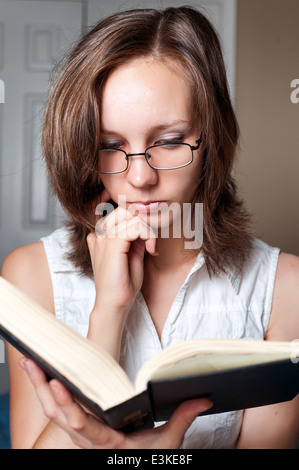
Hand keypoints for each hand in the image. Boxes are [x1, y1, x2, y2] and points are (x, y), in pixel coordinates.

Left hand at [19, 358, 211, 448]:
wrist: (136, 466)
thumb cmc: (148, 458)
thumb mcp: (167, 444)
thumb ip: (182, 419)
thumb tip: (203, 398)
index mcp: (107, 443)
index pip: (83, 426)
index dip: (68, 406)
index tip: (57, 383)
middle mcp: (88, 441)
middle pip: (58, 415)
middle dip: (42, 388)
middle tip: (31, 361)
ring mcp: (81, 435)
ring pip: (53, 413)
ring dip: (39, 387)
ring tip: (30, 361)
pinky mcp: (80, 429)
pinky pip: (58, 413)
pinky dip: (48, 394)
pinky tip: (42, 375)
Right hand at [88, 194, 157, 312]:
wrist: (114, 304)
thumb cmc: (123, 284)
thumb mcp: (133, 254)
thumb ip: (136, 237)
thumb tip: (145, 223)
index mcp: (101, 236)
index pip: (119, 211)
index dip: (138, 217)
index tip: (150, 235)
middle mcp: (99, 234)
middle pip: (124, 209)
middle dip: (144, 221)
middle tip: (152, 241)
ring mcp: (103, 238)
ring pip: (131, 215)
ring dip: (148, 229)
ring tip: (152, 248)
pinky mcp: (112, 245)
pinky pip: (135, 226)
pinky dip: (148, 235)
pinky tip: (151, 250)